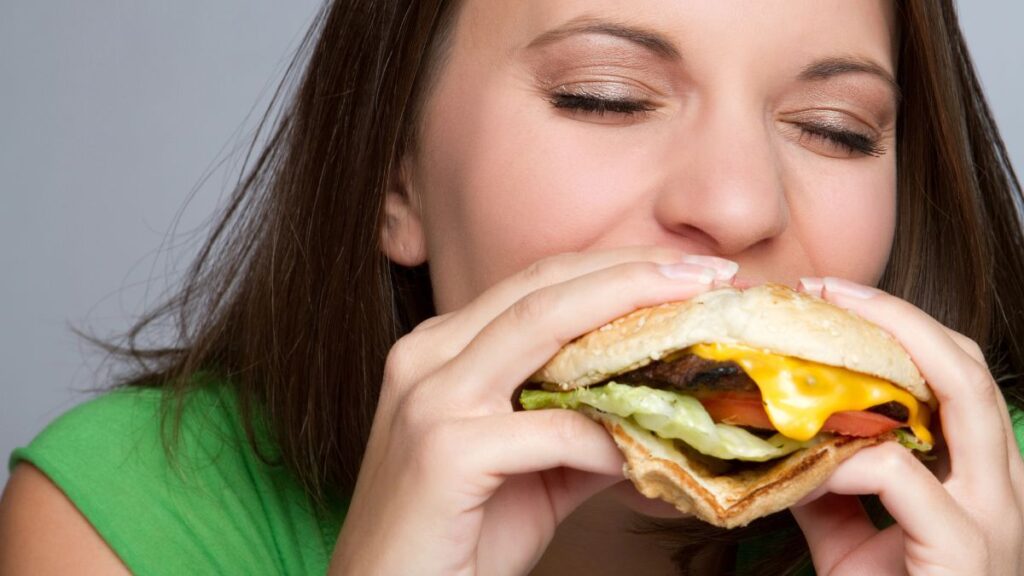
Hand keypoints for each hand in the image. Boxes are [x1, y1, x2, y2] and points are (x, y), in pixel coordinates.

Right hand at [329, 248, 737, 574]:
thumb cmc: (454, 538)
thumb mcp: (528, 472)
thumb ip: (580, 430)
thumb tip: (656, 410)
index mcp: (442, 347)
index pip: (538, 284)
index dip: (615, 269)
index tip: (689, 270)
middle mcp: (427, 354)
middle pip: (543, 287)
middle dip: (634, 272)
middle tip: (712, 273)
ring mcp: (429, 398)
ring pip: (541, 326)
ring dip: (629, 314)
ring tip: (696, 319)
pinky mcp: (441, 450)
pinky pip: (546, 429)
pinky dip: (602, 434)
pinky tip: (642, 450)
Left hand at [792, 277, 1023, 574]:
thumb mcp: (852, 543)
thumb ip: (831, 489)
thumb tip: (784, 441)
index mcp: (979, 476)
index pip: (953, 372)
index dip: (896, 325)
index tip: (825, 296)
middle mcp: (1002, 486)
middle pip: (965, 365)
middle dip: (894, 314)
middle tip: (820, 288)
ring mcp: (994, 518)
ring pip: (961, 398)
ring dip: (885, 352)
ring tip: (817, 329)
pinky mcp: (967, 552)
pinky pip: (905, 479)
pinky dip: (850, 456)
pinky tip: (806, 456)